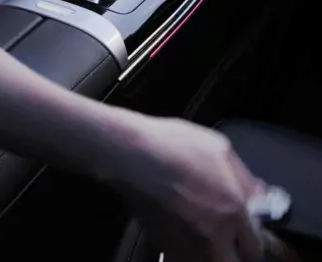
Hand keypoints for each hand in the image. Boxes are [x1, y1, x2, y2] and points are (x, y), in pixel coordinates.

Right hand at [114, 117, 264, 261]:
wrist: (133, 154)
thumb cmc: (175, 144)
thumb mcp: (219, 148)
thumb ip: (245, 177)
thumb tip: (262, 196)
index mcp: (233, 211)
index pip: (256, 248)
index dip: (254, 241)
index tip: (248, 233)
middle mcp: (213, 236)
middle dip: (236, 255)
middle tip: (232, 242)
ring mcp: (187, 245)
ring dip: (212, 254)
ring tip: (207, 237)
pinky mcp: (164, 246)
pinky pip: (183, 258)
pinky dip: (187, 252)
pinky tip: (184, 234)